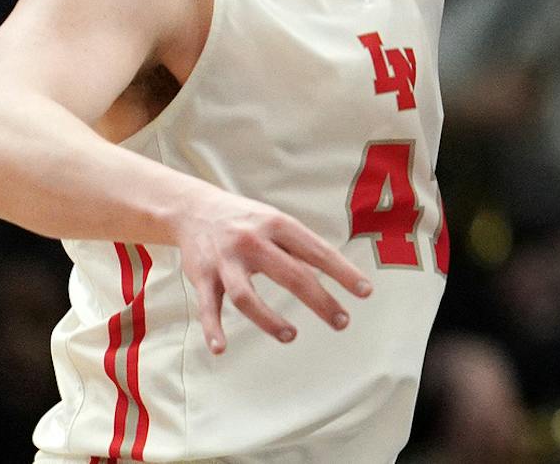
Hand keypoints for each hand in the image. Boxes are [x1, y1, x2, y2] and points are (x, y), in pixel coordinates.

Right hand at [174, 188, 371, 352]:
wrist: (194, 209)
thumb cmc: (248, 221)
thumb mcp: (276, 223)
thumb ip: (299, 249)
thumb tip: (334, 274)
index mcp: (278, 225)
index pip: (318, 251)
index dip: (344, 272)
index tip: (365, 292)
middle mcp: (253, 241)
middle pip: (292, 275)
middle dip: (320, 302)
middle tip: (342, 322)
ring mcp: (226, 261)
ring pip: (247, 297)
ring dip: (269, 320)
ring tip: (291, 336)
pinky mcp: (202, 277)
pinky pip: (207, 307)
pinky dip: (213, 329)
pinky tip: (221, 349)